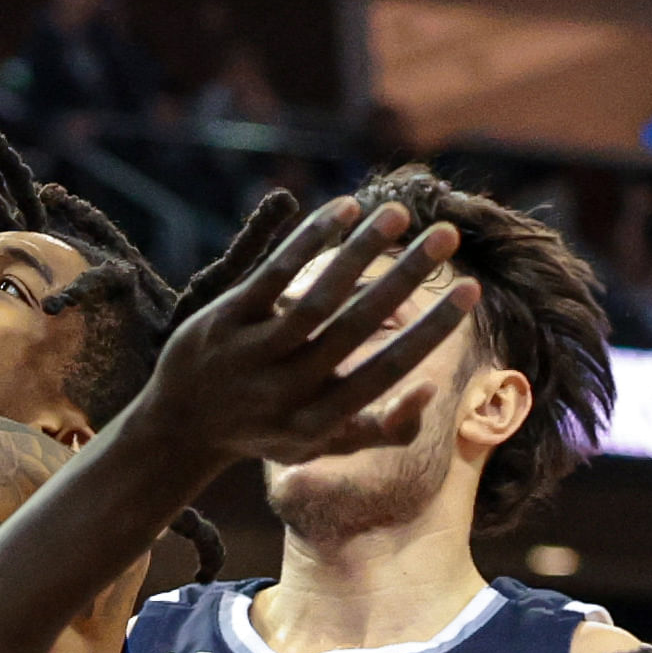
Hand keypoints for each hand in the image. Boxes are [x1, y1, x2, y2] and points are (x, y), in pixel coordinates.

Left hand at [127, 195, 479, 470]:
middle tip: (447, 236)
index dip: (432, 331)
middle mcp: (286, 390)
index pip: (386, 371)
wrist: (180, 426)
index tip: (471, 289)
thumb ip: (383, 428)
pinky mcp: (222, 320)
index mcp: (319, 419)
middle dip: (406, 278)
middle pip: (356, 328)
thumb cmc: (271, 429)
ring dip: (360, 251)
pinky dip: (308, 241)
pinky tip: (345, 210)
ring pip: (315, 298)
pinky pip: (271, 275)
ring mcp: (251, 355)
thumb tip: (430, 387)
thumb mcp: (326, 443)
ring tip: (399, 213)